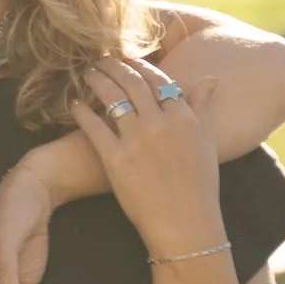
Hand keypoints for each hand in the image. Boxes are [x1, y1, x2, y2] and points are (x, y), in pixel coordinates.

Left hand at [69, 53, 230, 262]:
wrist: (185, 224)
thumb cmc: (200, 187)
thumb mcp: (207, 143)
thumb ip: (203, 108)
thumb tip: (209, 79)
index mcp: (184, 118)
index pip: (159, 80)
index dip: (142, 67)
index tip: (129, 60)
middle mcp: (160, 123)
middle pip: (132, 83)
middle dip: (115, 66)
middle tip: (102, 58)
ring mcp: (136, 140)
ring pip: (112, 98)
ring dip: (98, 81)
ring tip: (88, 73)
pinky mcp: (116, 159)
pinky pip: (95, 128)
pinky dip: (83, 113)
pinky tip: (76, 104)